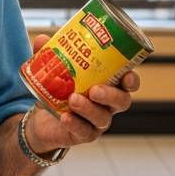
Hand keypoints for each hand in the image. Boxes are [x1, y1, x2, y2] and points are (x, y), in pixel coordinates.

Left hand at [25, 34, 141, 154]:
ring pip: (102, 118)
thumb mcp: (54, 72)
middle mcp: (107, 105)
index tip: (127, 75)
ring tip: (73, 99)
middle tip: (94, 89)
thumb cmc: (58, 92)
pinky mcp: (84, 135)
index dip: (132, 80)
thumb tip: (43, 39)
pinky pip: (84, 131)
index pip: (128, 83)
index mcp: (108, 85)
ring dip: (89, 108)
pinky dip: (75, 124)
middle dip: (111, 95)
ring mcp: (97, 122)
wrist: (42, 120)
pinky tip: (65, 118)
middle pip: (121, 101)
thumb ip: (50, 55)